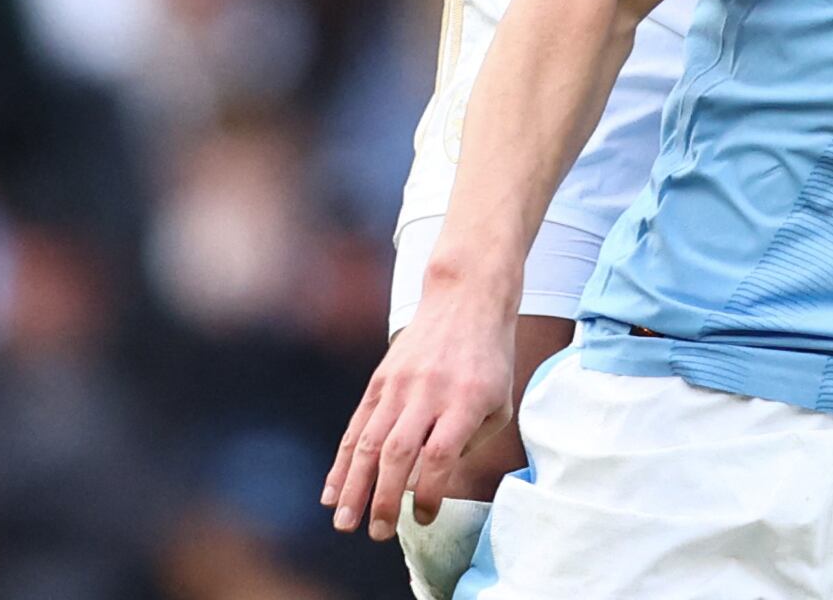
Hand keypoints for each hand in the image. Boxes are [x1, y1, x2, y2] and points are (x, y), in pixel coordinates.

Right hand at [323, 293, 516, 541]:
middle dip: (384, 498)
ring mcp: (400, 386)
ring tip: (345, 524)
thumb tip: (431, 481)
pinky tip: (333, 491)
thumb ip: (470, 442)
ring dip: (354, 487)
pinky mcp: (380, 381)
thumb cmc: (489, 358)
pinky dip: (342, 462)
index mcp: (467, 399)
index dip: (429, 490)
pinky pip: (356, 426)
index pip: (441, 453)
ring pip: (370, 442)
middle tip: (378, 533)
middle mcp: (430, 392)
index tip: (424, 517)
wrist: (465, 299)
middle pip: (399, 452)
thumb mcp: (499, 400)